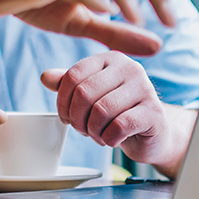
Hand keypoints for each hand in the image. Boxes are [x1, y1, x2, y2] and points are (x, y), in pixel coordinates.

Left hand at [41, 52, 181, 169]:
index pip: (73, 75)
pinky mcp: (154, 112)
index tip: (65, 117)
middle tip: (82, 130)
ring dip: (92, 131)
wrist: (153, 132)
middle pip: (85, 93)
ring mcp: (145, 88)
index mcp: (110, 59)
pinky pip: (119, 126)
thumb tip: (45, 77)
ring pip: (101, 110)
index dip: (62, 102)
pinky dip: (109, 139)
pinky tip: (112, 139)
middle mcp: (129, 68)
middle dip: (77, 119)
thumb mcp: (91, 95)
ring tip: (97, 135)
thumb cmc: (119, 112)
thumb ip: (69, 85)